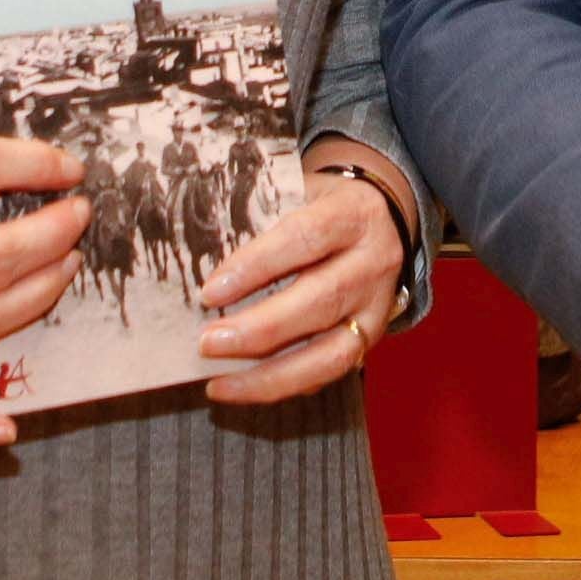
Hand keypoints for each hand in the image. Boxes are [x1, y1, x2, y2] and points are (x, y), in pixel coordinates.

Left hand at [194, 140, 410, 407]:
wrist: (384, 221)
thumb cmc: (323, 206)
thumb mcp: (300, 192)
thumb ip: (260, 217)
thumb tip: (197, 253)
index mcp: (352, 215)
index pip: (305, 238)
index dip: (257, 265)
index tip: (210, 291)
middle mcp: (372, 263)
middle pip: (320, 301)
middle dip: (259, 330)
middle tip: (207, 343)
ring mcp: (376, 308)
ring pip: (330, 353)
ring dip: (271, 374)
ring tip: (219, 383)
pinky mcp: (371, 340)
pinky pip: (329, 373)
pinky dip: (284, 385)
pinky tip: (243, 387)